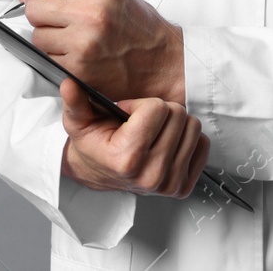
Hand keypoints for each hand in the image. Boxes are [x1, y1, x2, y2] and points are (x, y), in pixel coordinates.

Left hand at [21, 0, 184, 102]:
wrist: (161, 59)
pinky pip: (48, 59)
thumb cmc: (138, 25)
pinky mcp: (79, 68)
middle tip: (56, 18)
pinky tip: (76, 53)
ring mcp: (84, 42)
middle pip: (34, 8)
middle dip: (40, 13)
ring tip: (71, 37)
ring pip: (37, 36)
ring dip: (48, 38)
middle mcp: (91, 12)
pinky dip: (57, 57)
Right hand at [59, 79, 210, 199]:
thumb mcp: (78, 122)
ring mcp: (168, 185)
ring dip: (174, 124)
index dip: (140, 104)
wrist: (98, 172)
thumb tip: (69, 84)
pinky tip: (166, 142)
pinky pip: (203, 145)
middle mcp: (150, 176)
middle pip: (179, 115)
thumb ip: (75, 102)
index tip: (127, 114)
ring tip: (153, 132)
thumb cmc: (93, 145)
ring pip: (194, 128)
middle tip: (141, 122)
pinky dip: (187, 139)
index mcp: (126, 159)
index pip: (158, 109)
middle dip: (160, 111)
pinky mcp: (182, 187)